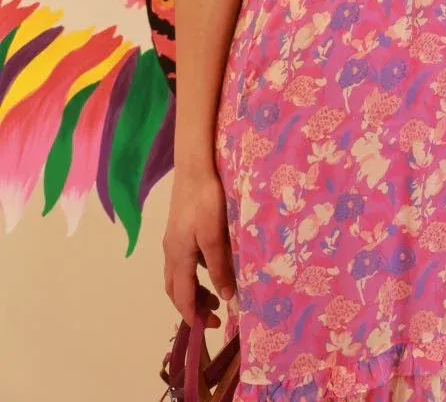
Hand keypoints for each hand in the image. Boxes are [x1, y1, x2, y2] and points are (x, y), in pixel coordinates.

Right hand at [163, 164, 235, 327]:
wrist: (194, 167)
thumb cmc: (205, 201)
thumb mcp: (215, 236)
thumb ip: (219, 266)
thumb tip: (225, 297)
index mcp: (178, 257)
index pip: (182, 297)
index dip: (194, 316)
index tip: (211, 327)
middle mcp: (171, 251)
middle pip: (175, 290)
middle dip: (191, 307)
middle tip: (213, 315)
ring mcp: (173, 239)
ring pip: (178, 276)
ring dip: (193, 290)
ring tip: (215, 295)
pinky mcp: (179, 228)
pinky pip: (184, 261)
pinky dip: (194, 273)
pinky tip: (211, 265)